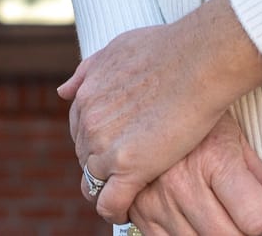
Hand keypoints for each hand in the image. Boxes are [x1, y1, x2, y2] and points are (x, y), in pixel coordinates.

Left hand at [58, 0, 261, 224]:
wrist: (197, 60)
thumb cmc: (166, 49)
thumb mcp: (116, 49)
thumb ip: (88, 71)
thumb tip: (63, 92)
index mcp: (86, 96)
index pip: (81, 131)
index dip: (98, 141)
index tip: (115, 147)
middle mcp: (90, 123)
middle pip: (87, 157)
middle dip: (103, 164)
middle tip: (126, 170)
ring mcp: (107, 147)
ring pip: (95, 182)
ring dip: (108, 189)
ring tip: (127, 195)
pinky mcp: (130, 168)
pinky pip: (111, 203)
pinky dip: (116, 212)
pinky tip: (128, 214)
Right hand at [128, 114, 261, 235]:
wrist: (146, 104)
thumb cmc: (200, 123)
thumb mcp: (238, 143)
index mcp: (213, 159)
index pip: (257, 220)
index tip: (258, 207)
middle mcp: (182, 182)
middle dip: (240, 230)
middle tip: (234, 208)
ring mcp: (156, 200)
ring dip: (212, 233)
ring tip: (210, 208)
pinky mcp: (139, 214)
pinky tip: (189, 217)